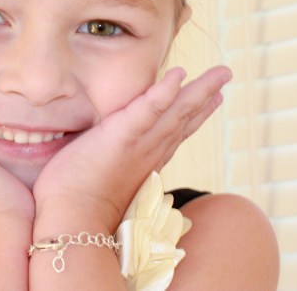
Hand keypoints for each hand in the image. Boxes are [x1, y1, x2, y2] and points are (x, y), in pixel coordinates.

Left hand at [32, 66, 231, 230]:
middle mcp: (150, 153)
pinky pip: (149, 109)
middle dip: (205, 95)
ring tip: (221, 72)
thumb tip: (102, 163)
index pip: (174, 133)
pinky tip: (179, 73)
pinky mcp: (122, 136)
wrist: (73, 224)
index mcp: (145, 163)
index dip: (194, 114)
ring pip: (176, 110)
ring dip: (199, 89)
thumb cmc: (79, 208)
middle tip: (224, 75)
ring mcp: (140, 145)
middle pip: (184, 118)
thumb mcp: (102, 184)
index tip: (212, 98)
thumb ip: (110, 170)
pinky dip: (165, 90)